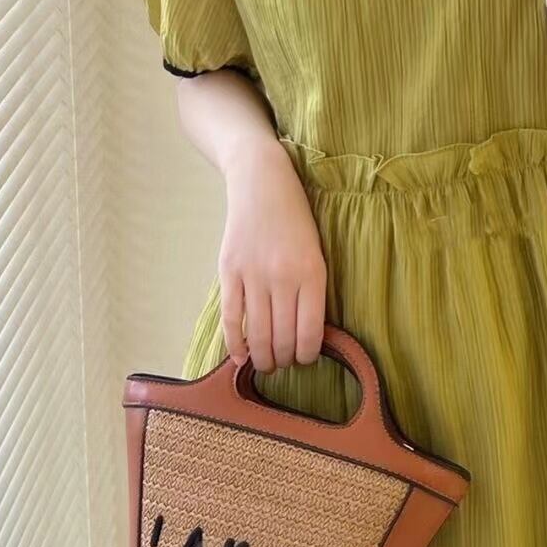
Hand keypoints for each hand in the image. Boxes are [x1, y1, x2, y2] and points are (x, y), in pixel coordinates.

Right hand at [218, 139, 327, 374]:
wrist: (262, 181)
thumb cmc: (296, 217)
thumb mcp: (317, 250)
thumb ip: (312, 288)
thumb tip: (306, 333)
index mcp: (312, 272)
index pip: (310, 332)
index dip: (307, 354)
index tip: (304, 359)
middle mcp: (283, 277)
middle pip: (282, 337)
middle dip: (284, 360)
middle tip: (283, 365)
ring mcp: (253, 274)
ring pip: (257, 334)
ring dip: (262, 358)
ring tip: (266, 364)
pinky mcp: (229, 271)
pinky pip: (231, 317)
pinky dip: (235, 343)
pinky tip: (240, 356)